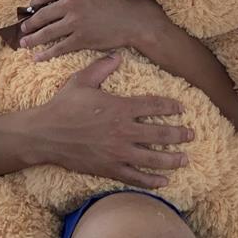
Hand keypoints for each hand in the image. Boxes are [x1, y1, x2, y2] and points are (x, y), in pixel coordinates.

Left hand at [19, 0, 167, 61]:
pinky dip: (46, 53)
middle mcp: (70, 3)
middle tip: (23, 28)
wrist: (138, 20)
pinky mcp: (81, 39)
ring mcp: (75, 22)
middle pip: (42, 14)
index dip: (35, 1)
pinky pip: (59, 47)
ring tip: (24, 43)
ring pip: (47, 32)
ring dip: (32, 38)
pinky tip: (37, 57)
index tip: (31, 7)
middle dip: (30, 23)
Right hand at [28, 54, 191, 189]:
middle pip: (160, 134)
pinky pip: (136, 177)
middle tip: (191, 135)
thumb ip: (101, 67)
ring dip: (172, 159)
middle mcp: (123, 131)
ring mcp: (118, 153)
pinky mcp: (109, 169)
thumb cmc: (63, 106)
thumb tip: (117, 55)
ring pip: (153, 158)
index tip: (182, 108)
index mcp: (119, 108)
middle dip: (179, 134)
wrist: (45, 134)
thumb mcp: (81, 80)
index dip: (171, 106)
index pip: (153, 106)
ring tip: (185, 159)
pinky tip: (164, 181)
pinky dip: (152, 181)